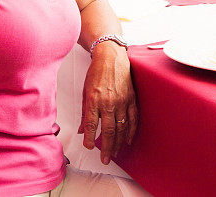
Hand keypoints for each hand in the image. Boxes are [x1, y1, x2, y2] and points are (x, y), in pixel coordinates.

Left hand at [77, 43, 137, 164]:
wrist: (110, 57)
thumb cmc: (96, 72)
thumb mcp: (85, 91)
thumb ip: (85, 112)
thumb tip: (83, 130)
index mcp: (94, 100)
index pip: (92, 125)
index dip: (91, 139)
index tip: (90, 147)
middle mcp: (108, 102)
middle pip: (108, 131)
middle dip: (107, 148)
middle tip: (105, 159)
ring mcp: (122, 101)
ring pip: (122, 128)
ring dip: (119, 143)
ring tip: (116, 153)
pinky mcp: (131, 99)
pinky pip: (133, 119)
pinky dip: (131, 131)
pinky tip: (128, 140)